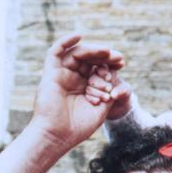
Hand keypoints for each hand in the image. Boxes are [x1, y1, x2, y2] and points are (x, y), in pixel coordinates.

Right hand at [31, 34, 124, 148]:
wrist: (58, 136)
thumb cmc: (78, 127)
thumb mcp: (102, 108)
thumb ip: (109, 90)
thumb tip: (113, 74)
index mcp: (84, 88)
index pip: (97, 68)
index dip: (110, 64)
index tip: (121, 64)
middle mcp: (72, 80)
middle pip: (88, 59)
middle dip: (104, 56)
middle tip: (117, 57)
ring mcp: (61, 76)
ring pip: (76, 54)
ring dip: (91, 50)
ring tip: (106, 51)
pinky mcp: (50, 74)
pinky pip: (55, 52)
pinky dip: (65, 42)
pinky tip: (78, 35)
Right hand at [84, 64, 132, 120]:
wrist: (118, 107)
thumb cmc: (122, 94)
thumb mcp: (126, 91)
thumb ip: (122, 91)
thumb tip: (113, 94)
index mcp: (105, 72)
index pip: (101, 68)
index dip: (103, 72)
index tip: (108, 78)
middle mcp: (96, 78)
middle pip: (92, 77)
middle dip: (99, 83)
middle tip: (108, 89)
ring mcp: (90, 88)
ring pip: (88, 87)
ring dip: (96, 92)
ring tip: (107, 98)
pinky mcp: (87, 97)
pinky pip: (86, 97)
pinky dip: (91, 99)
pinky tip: (98, 102)